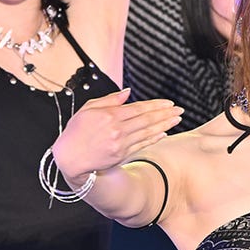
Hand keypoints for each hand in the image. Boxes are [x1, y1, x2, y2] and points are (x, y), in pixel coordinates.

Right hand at [51, 88, 182, 177]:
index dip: (156, 105)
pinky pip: (142, 145)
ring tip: (177, 120)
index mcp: (109, 115)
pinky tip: (164, 133)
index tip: (169, 103)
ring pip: (147, 132)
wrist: (70, 157)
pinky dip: (154, 139)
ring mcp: (120, 143)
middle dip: (165, 114)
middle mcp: (117, 129)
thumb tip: (128, 93)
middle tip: (180, 110)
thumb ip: (109, 100)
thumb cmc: (76, 131)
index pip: (139, 108)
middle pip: (147, 119)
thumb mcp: (88, 109)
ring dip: (164, 125)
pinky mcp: (121, 155)